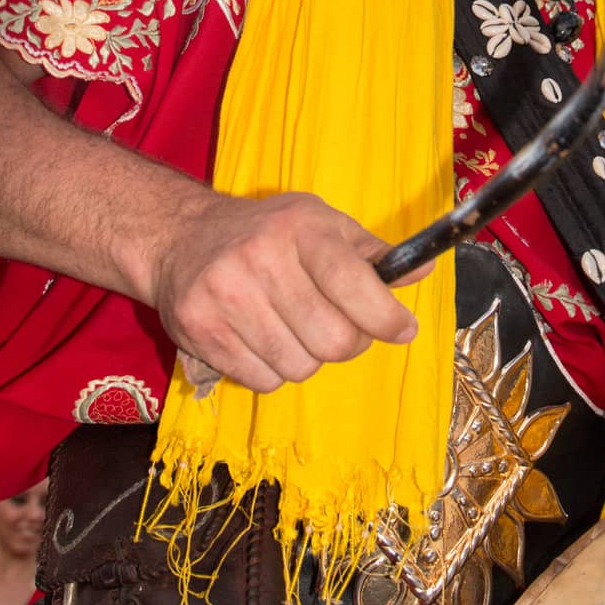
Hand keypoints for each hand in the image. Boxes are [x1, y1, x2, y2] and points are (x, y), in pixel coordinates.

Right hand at [153, 189, 428, 393]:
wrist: (182, 237)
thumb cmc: (267, 232)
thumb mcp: (321, 223)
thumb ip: (371, 252)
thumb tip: (422, 270)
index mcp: (300, 228)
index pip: (353, 283)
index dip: (386, 317)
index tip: (403, 330)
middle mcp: (261, 258)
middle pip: (332, 340)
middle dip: (347, 344)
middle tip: (340, 331)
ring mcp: (226, 296)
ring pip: (299, 367)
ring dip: (308, 359)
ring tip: (294, 329)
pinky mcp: (200, 330)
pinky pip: (263, 381)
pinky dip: (274, 371)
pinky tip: (263, 340)